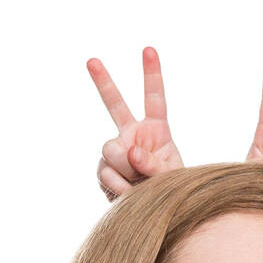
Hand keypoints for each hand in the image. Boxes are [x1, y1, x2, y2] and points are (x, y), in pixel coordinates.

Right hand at [87, 48, 183, 201]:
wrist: (155, 213)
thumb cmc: (171, 191)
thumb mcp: (171, 178)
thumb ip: (154, 165)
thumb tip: (131, 153)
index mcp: (156, 130)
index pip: (154, 98)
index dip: (151, 74)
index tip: (149, 50)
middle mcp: (132, 135)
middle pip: (114, 105)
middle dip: (103, 81)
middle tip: (91, 60)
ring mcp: (116, 151)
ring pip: (110, 151)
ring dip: (126, 170)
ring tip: (140, 185)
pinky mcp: (104, 170)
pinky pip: (105, 174)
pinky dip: (118, 187)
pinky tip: (128, 194)